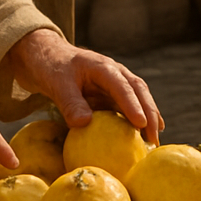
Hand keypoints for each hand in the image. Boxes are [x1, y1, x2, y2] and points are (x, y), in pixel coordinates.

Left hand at [3, 29, 163, 143]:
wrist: (47, 57)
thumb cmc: (51, 68)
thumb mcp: (57, 84)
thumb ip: (70, 103)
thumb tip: (84, 124)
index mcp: (103, 67)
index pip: (122, 86)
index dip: (133, 105)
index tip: (141, 124)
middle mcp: (115, 73)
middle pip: (139, 91)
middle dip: (150, 114)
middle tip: (154, 138)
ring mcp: (115, 84)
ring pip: (139, 99)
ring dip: (149, 118)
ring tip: (154, 142)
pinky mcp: (111, 95)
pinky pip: (128, 107)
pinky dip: (138, 120)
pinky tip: (145, 137)